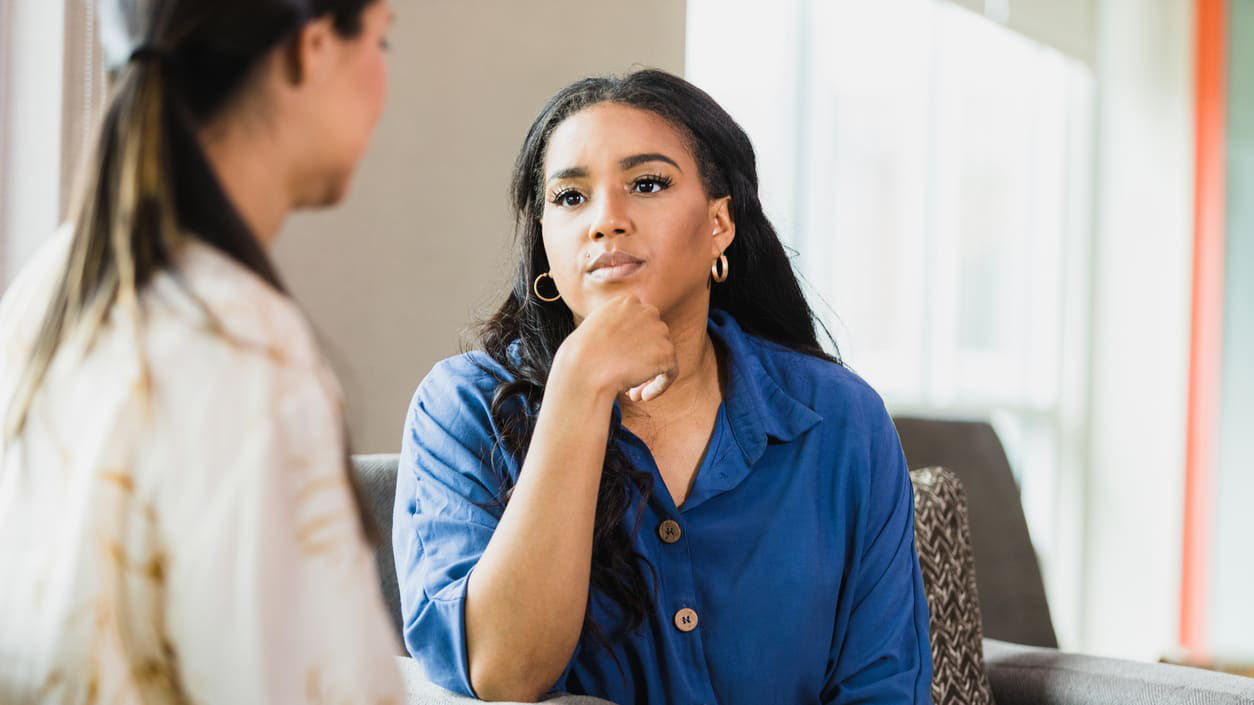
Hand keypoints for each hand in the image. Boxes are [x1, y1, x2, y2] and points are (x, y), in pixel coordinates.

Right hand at [555, 296, 677, 402]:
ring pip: (663, 356)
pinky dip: (659, 386)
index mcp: (628, 301)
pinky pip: (670, 372)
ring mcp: (659, 330)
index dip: (635, 345)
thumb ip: (617, 330)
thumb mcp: (595, 330)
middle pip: (655, 338)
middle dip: (644, 359)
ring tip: (632, 393)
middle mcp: (647, 311)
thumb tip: (632, 345)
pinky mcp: (667, 352)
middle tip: (629, 381)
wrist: (584, 369)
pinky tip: (643, 397)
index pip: (641, 323)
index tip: (621, 362)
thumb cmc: (580, 356)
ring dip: (649, 374)